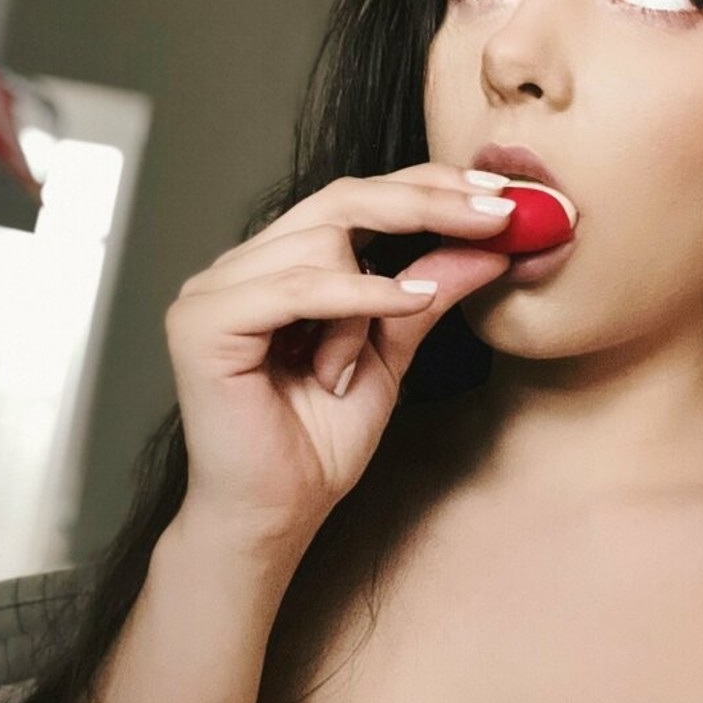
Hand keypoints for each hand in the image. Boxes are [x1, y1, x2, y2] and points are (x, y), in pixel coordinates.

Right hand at [163, 164, 512, 560]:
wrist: (277, 515)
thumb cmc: (320, 442)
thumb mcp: (392, 353)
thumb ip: (428, 290)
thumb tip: (492, 244)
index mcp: (278, 263)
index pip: (355, 198)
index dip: (427, 186)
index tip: (500, 193)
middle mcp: (242, 265)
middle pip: (342, 200)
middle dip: (429, 202)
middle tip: (500, 213)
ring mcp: (215, 288)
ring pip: (324, 245)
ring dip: (370, 302)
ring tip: (356, 366)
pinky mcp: (203, 323)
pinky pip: (297, 287)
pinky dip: (357, 297)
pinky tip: (406, 302)